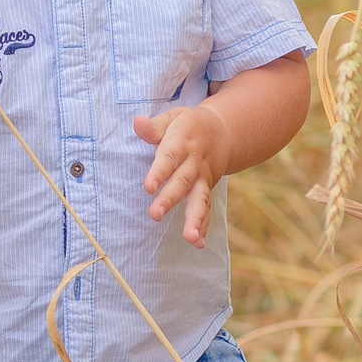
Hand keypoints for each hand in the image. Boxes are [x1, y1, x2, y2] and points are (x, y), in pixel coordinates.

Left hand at [133, 104, 232, 247]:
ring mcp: (203, 179)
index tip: (148, 186)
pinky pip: (206, 209)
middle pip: (182, 183)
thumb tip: (137, 122)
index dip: (158, 172)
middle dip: (170, 199)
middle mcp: (194, 164)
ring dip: (194, 219)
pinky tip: (198, 243)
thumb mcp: (173, 118)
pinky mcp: (206, 190)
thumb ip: (155, 126)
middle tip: (154, 214)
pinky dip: (204, 225)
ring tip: (190, 238)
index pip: (169, 158)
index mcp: (182, 144)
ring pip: (199, 200)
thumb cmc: (188, 125)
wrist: (223, 130)